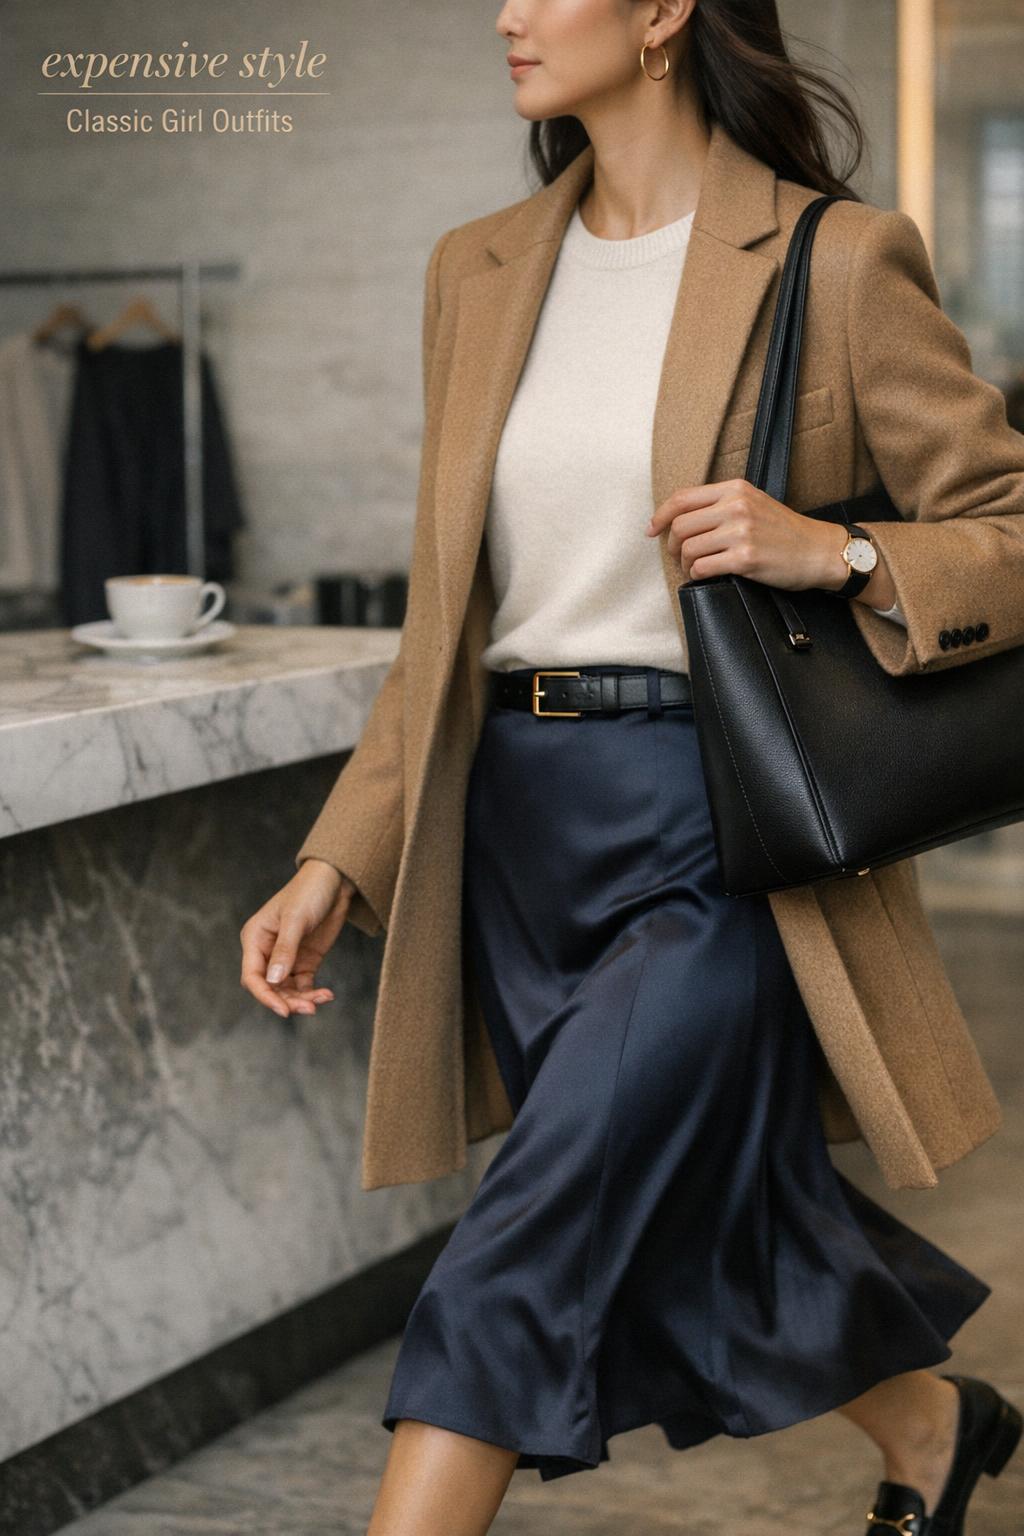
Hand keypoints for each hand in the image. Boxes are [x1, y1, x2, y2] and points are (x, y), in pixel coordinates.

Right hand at [240, 860, 356, 1018]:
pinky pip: (304, 985)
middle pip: (270, 988)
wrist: (335, 881)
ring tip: (322, 999)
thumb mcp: (296, 919)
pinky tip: (327, 994)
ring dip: (302, 1000)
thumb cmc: (309, 892)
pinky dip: (313, 993)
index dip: (265, 995)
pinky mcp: (305, 961)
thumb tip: (273, 981)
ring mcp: (286, 958)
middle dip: (287, 1000)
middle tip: (310, 1008)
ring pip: (287, 990)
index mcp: (255, 938)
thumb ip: (285, 950)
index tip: (283, 1010)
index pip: (252, 976)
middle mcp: (267, 951)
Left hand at [646, 477, 893, 601]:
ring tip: (692, 569)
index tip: (651, 530)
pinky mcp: (745, 558)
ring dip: (684, 564)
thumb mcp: (754, 503)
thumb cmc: (785, 531)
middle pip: (680, 525)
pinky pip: (702, 567)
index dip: (660, 515)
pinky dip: (696, 575)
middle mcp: (736, 506)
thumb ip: (722, 504)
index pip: (682, 498)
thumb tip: (681, 518)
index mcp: (735, 489)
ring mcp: (741, 532)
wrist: (819, 551)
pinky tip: (704, 576)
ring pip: (688, 548)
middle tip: (679, 558)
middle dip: (672, 546)